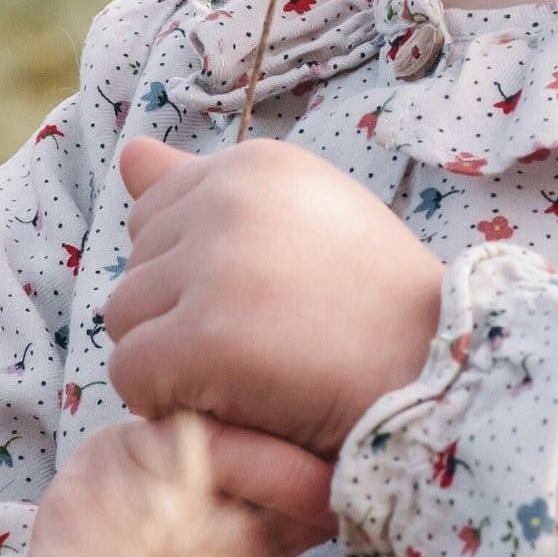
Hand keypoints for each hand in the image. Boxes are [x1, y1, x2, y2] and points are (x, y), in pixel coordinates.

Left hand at [105, 137, 444, 458]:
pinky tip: (227, 405)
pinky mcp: (204, 335)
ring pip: (122, 317)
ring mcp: (214, 264)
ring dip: (165, 359)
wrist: (435, 373)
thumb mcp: (300, 218)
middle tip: (253, 345)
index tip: (252, 299)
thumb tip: (129, 151)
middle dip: (173, 313)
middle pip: (134, 264)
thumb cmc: (375, 303)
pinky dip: (164, 402)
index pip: (154, 210)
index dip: (188, 269)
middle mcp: (229, 197)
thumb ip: (208, 186)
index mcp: (257, 163)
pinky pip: (131, 373)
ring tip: (239, 375)